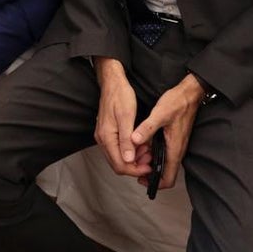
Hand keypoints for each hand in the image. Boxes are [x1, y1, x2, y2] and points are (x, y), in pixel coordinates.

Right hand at [94, 58, 149, 178]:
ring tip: (147, 152)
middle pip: (117, 164)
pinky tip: (140, 145)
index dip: (135, 169)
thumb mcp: (126, 116)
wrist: (112, 82)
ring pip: (118, 157)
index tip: (148, 167)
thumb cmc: (120, 95)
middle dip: (135, 165)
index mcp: (107, 137)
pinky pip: (117, 148)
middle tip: (150, 160)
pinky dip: (129, 150)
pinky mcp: (108, 132)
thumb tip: (128, 159)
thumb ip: (126, 140)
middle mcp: (103, 139)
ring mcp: (104, 136)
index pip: (119, 164)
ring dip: (133, 158)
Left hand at [129, 74, 204, 189]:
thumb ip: (147, 128)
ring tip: (136, 152)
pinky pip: (163, 152)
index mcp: (174, 150)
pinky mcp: (173, 139)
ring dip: (149, 161)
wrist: (190, 93)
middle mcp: (176, 151)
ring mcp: (176, 145)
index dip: (154, 184)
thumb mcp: (160, 114)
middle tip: (134, 164)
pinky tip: (143, 142)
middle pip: (164, 173)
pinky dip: (152, 152)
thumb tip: (134, 140)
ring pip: (162, 162)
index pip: (168, 179)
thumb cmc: (178, 103)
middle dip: (148, 172)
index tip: (141, 179)